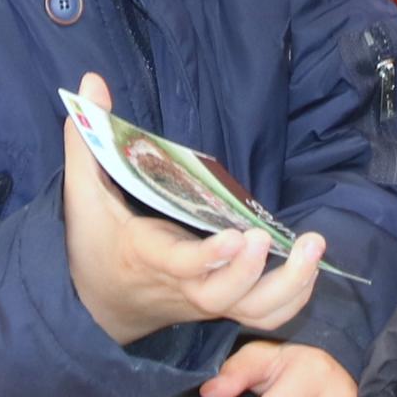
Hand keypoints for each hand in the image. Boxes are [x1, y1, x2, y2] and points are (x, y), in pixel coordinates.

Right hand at [60, 73, 326, 346]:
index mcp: (147, 256)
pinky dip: (292, 298)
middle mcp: (182, 284)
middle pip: (222, 296)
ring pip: (251, 311)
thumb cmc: (94, 245)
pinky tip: (310, 265)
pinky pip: (262, 315)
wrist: (99, 307)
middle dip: (255, 272)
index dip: (210, 257)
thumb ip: (87, 139)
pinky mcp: (223, 304)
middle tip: (281, 237)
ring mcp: (206, 299)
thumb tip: (91, 81)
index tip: (239, 235)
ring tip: (314, 246)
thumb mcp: (82, 194)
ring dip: (290, 286)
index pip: (180, 264)